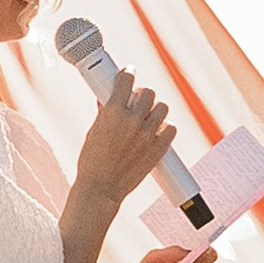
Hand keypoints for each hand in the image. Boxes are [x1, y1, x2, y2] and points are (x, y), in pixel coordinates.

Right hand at [67, 69, 178, 220]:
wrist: (101, 189)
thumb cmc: (92, 161)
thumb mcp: (93, 131)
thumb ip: (104, 112)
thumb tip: (106, 99)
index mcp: (113, 112)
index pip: (127, 79)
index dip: (128, 74)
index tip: (129, 73)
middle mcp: (132, 120)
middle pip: (148, 93)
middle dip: (142, 97)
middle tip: (136, 104)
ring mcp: (147, 134)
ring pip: (162, 108)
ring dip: (155, 111)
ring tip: (147, 120)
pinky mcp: (158, 148)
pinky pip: (171, 128)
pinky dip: (165, 129)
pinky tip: (156, 133)